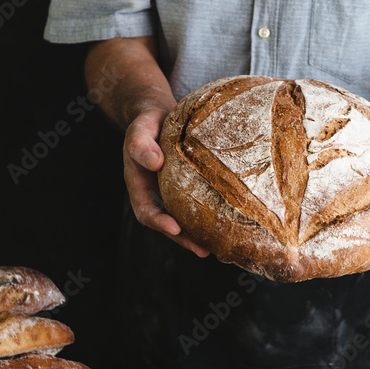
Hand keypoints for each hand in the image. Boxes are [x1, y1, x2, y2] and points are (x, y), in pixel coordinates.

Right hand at [123, 107, 209, 256]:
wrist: (158, 117)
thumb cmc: (146, 124)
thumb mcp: (139, 131)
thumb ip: (141, 145)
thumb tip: (155, 163)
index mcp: (140, 186)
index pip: (146, 210)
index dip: (159, 222)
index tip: (174, 228)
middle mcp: (156, 195)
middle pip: (168, 224)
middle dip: (185, 239)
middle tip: (204, 251)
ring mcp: (173, 194)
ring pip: (186, 219)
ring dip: (200, 235)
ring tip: (221, 247)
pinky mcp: (190, 188)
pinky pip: (199, 204)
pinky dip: (212, 216)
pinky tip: (230, 223)